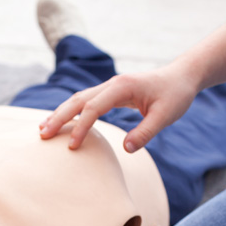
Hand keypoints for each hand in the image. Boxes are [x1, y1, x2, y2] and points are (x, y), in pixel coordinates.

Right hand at [37, 63, 200, 151]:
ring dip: (60, 114)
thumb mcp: (166, 115)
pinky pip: (85, 102)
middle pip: (77, 100)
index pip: (93, 108)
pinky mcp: (110, 93)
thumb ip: (146, 132)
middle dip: (58, 117)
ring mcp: (109, 87)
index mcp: (122, 87)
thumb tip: (125, 149)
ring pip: (77, 99)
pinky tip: (60, 122)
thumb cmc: (175, 95)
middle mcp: (111, 84)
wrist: (182, 77)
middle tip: (42, 135)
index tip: (73, 147)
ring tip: (43, 129)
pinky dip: (70, 112)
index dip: (81, 128)